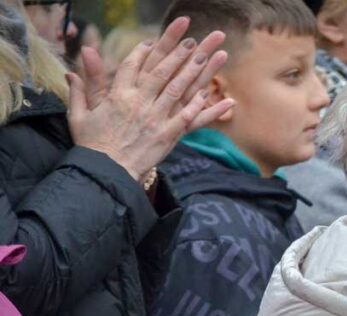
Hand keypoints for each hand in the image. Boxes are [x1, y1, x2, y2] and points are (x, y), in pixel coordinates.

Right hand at [67, 17, 233, 180]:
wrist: (107, 172)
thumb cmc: (91, 146)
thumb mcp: (79, 116)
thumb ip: (80, 92)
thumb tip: (70, 73)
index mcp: (117, 96)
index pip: (130, 66)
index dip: (141, 53)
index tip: (151, 42)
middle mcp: (138, 103)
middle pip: (160, 73)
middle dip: (176, 55)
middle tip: (190, 42)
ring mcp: (155, 119)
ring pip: (176, 90)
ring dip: (190, 73)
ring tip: (203, 59)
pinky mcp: (167, 135)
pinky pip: (186, 116)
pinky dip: (197, 105)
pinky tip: (207, 94)